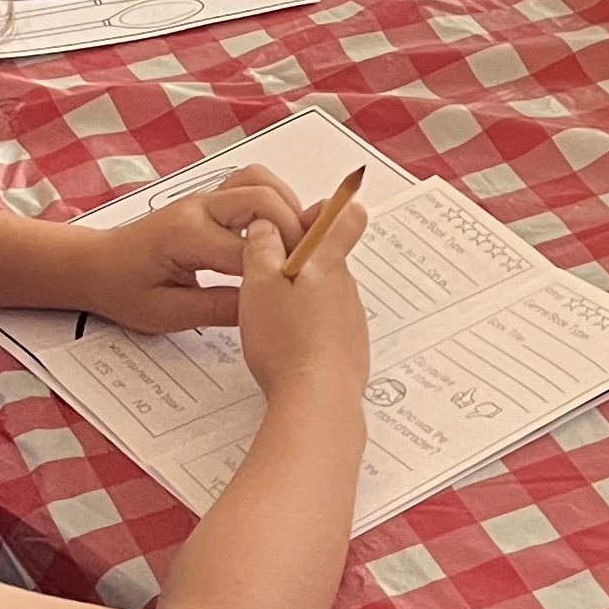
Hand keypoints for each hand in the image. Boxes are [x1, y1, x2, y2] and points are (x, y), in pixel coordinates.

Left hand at [80, 170, 301, 335]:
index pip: (249, 249)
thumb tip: (264, 310)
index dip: (279, 270)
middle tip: (306, 264)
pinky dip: (274, 204)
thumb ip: (218, 309)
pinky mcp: (211, 202)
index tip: (299, 292)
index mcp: (186, 236)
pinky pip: (251, 186)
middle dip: (293, 229)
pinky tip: (278, 236)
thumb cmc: (122, 289)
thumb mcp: (167, 313)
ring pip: (260, 180)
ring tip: (295, 243)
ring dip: (286, 206)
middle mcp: (198, 208)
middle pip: (263, 198)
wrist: (95, 265)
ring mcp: (205, 200)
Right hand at [235, 185, 370, 417]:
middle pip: (327, 259)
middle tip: (264, 279)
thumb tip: (265, 226)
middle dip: (296, 263)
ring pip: (324, 294)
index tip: (300, 220)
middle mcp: (345, 286)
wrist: (317, 399)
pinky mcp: (346, 347)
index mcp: (327, 262)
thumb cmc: (288, 341)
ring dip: (299, 299)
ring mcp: (349, 318)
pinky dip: (306, 330)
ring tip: (270, 321)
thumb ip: (261, 248)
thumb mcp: (258, 284)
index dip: (327, 210)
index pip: (347, 216)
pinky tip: (285, 346)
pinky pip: (326, 327)